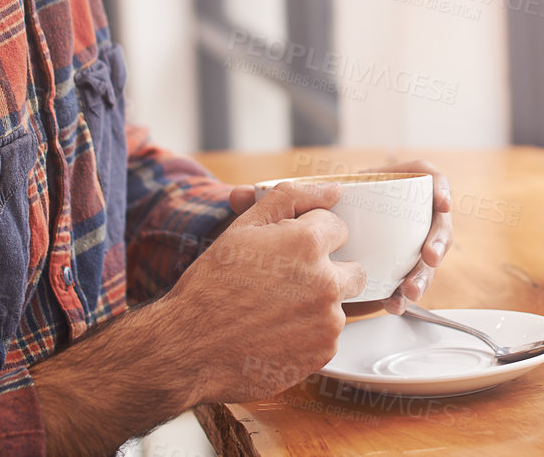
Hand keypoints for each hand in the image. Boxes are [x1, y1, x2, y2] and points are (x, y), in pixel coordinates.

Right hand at [166, 182, 365, 402]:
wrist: (190, 348)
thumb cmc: (212, 285)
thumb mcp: (244, 228)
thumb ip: (293, 198)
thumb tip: (334, 190)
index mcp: (307, 244)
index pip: (338, 228)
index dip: (313, 237)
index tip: (290, 251)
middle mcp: (325, 282)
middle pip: (353, 270)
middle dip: (329, 272)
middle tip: (290, 282)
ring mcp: (327, 321)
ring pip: (340, 305)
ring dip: (318, 305)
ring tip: (276, 310)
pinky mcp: (323, 352)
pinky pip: (328, 335)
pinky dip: (309, 334)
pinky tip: (277, 333)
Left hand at [227, 158, 453, 316]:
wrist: (299, 258)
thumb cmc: (296, 222)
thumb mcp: (283, 210)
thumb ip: (262, 202)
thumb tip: (237, 196)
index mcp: (380, 187)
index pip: (421, 177)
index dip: (437, 184)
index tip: (439, 199)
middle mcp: (396, 215)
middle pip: (432, 220)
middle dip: (437, 238)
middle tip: (427, 255)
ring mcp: (400, 244)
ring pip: (427, 254)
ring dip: (424, 271)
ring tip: (410, 287)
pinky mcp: (395, 272)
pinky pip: (410, 279)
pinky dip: (407, 292)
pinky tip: (396, 303)